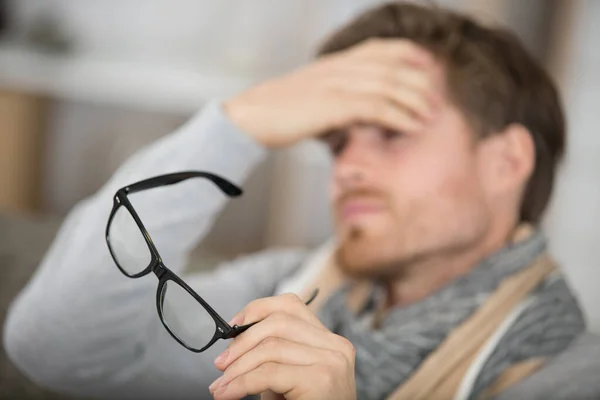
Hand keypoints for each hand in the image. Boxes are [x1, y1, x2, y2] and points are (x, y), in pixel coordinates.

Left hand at [209, 293, 355, 399]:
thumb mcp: (289, 376)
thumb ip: (273, 353)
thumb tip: (234, 338)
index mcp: (330, 340)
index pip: (290, 305)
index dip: (256, 310)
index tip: (232, 327)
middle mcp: (335, 346)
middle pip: (278, 322)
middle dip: (241, 341)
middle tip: (220, 364)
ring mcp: (331, 361)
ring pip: (271, 346)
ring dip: (237, 367)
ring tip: (220, 386)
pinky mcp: (321, 379)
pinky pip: (269, 373)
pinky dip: (241, 383)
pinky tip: (228, 394)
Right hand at [224, 38, 440, 147]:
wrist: (250, 117)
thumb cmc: (277, 111)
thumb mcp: (310, 92)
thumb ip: (335, 93)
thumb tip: (356, 110)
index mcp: (335, 61)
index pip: (381, 48)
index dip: (410, 54)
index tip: (427, 67)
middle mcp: (339, 67)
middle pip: (393, 66)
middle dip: (421, 83)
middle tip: (437, 101)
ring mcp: (336, 84)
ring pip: (389, 84)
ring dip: (416, 101)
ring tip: (431, 116)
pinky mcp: (332, 104)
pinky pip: (376, 107)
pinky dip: (399, 116)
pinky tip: (412, 126)